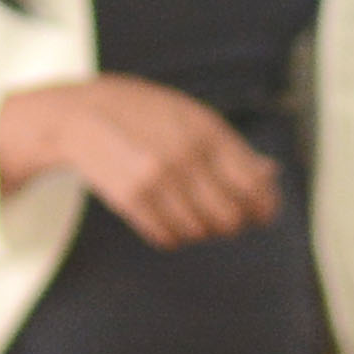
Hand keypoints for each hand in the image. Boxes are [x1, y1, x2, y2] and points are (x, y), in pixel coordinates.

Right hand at [0, 74, 282, 248]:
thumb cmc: (145, 115)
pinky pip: (168, 238)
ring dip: (200, 230)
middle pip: (229, 217)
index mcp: (209, 131)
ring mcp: (158, 179)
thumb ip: (232, 148)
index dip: (263, 207)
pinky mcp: (132, 199)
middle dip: (231, 224)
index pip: (253, 185)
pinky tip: (168, 219)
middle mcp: (186, 155)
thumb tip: (271, 175)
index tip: (261, 215)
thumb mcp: (193, 118)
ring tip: (189, 214)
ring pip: (199, 232)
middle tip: (224, 220)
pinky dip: (173, 236)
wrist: (82, 115)